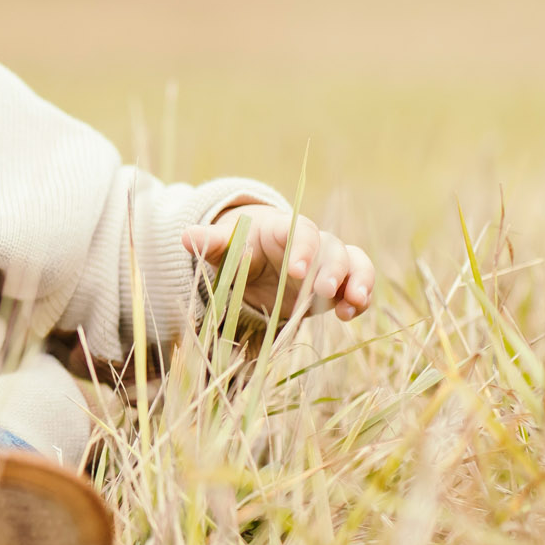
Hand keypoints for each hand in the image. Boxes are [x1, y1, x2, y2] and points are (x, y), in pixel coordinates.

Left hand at [181, 206, 374, 322]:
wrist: (257, 259)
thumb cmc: (241, 249)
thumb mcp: (225, 246)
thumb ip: (211, 243)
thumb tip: (185, 236)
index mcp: (284, 229)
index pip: (299, 232)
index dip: (301, 248)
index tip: (294, 270)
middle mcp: (313, 243)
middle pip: (331, 248)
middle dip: (330, 269)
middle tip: (323, 291)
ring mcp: (329, 263)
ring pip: (354, 262)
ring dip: (358, 281)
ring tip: (351, 303)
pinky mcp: (338, 284)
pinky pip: (358, 285)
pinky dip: (359, 299)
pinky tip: (350, 315)